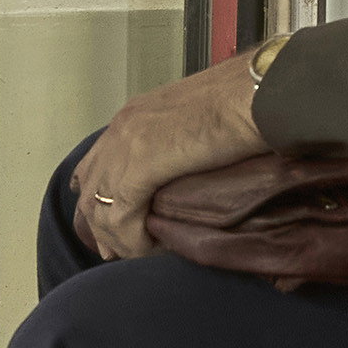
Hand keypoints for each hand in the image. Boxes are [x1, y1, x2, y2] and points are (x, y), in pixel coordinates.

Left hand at [71, 54, 269, 260]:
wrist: (257, 92)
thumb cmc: (243, 103)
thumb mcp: (197, 122)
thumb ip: (179, 144)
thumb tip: (185, 173)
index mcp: (133, 116)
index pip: (95, 164)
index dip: (99, 200)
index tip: (112, 229)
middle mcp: (122, 128)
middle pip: (90, 189)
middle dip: (100, 227)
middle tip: (115, 254)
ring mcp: (127, 144)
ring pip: (100, 207)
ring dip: (118, 239)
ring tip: (140, 255)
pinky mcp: (142, 163)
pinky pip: (122, 216)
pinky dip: (135, 240)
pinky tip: (152, 249)